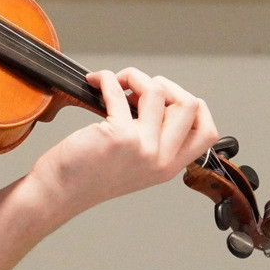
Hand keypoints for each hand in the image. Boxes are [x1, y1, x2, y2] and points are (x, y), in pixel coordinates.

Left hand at [29, 68, 218, 217]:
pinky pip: (118, 91)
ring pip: (157, 91)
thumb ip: (155, 139)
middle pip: (190, 105)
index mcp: (169, 165)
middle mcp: (161, 158)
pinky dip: (106, 78)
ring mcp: (142, 147)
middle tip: (138, 89)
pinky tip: (96, 82)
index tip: (166, 98)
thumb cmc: (90, 175)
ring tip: (116, 82)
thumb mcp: (137, 164)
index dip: (193, 106)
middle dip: (164, 84)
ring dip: (134, 76)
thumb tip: (156, 95)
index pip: (207, 131)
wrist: (61, 192)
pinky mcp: (118, 136)